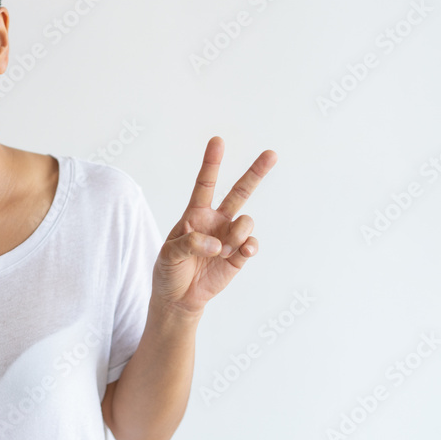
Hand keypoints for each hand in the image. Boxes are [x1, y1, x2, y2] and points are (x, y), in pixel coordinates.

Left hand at [152, 136, 276, 317]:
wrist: (179, 298)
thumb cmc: (169, 270)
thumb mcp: (169, 254)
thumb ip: (190, 243)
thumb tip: (218, 244)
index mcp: (195, 214)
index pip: (205, 184)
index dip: (211, 163)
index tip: (217, 141)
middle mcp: (216, 221)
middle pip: (239, 192)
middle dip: (255, 173)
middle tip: (271, 154)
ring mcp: (229, 237)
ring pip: (246, 221)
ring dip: (237, 233)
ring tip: (224, 249)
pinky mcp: (239, 255)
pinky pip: (251, 244)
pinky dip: (248, 247)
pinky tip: (241, 253)